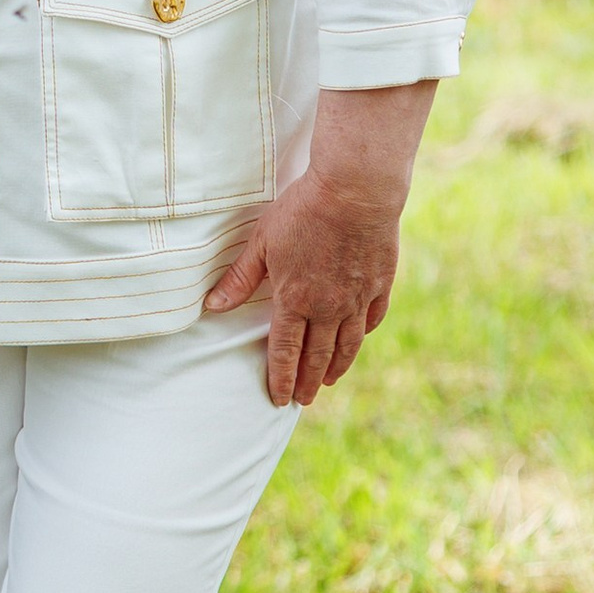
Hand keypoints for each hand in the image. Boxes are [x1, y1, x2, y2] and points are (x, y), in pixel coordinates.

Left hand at [201, 79, 436, 407]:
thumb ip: (240, 278)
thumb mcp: (263, 241)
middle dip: (307, 382)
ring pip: (347, 345)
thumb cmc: (303, 210)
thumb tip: (214, 306)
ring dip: (336, 367)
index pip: (285, 352)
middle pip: (317, 356)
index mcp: (295, 300)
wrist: (356, 191)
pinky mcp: (379, 285)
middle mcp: (328, 309)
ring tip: (328, 381)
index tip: (278, 398)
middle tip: (302, 401)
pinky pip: (371, 320)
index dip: (281, 378)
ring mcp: (357, 299)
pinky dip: (362, 335)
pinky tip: (357, 341)